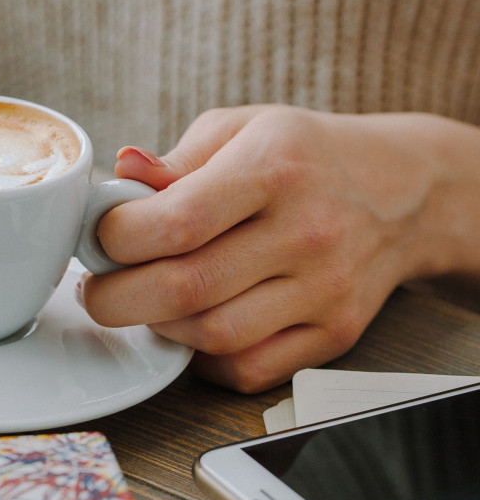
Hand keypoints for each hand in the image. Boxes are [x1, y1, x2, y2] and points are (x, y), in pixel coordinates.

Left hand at [81, 105, 479, 392]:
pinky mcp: (335, 334)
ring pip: (213, 336)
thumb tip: (120, 171)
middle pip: (185, 289)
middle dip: (115, 297)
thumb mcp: (239, 130)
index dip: (116, 238)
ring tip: (145, 300)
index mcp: (273, 168)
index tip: (98, 237)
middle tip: (95, 287)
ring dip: (158, 326)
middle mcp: (306, 232)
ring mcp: (325, 290)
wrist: (404, 190)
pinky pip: (249, 369)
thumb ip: (174, 159)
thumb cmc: (303, 156)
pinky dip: (204, 358)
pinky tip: (191, 326)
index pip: (177, 221)